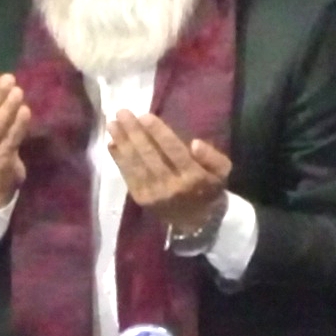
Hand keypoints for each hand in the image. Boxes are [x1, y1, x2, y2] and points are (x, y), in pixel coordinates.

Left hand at [106, 111, 233, 237]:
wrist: (197, 222)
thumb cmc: (210, 189)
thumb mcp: (222, 172)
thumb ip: (212, 157)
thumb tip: (194, 143)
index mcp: (193, 177)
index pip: (174, 150)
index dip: (158, 133)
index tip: (145, 116)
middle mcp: (171, 185)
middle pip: (150, 156)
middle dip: (134, 133)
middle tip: (123, 112)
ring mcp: (153, 193)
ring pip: (136, 165)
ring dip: (122, 143)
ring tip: (113, 124)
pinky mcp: (141, 198)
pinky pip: (128, 176)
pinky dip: (118, 159)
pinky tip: (112, 143)